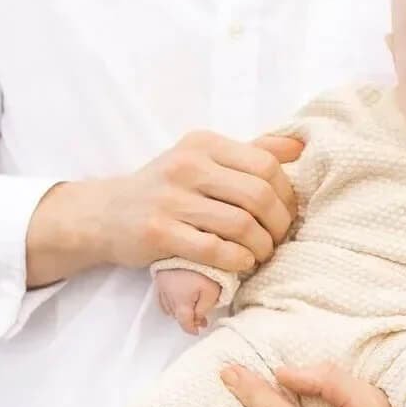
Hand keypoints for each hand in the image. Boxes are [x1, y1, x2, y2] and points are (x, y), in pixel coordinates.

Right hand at [28, 131, 301, 286]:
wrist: (105, 213)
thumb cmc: (165, 187)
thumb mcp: (202, 158)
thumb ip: (249, 151)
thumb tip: (300, 145)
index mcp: (203, 143)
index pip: (266, 164)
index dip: (287, 194)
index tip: (287, 214)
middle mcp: (187, 165)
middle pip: (259, 195)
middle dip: (279, 224)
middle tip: (279, 239)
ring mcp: (171, 198)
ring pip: (241, 224)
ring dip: (262, 246)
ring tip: (261, 254)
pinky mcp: (159, 232)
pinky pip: (215, 249)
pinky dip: (238, 260)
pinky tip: (242, 263)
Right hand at [152, 268, 219, 333]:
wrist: (190, 239)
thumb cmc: (204, 268)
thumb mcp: (212, 292)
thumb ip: (205, 309)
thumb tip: (199, 319)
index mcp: (180, 301)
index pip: (184, 323)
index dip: (192, 329)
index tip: (198, 330)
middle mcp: (166, 294)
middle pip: (175, 314)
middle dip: (187, 318)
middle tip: (200, 319)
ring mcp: (161, 283)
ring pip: (166, 304)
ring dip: (177, 308)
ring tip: (190, 307)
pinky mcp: (160, 272)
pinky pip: (161, 291)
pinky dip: (168, 297)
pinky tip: (176, 295)